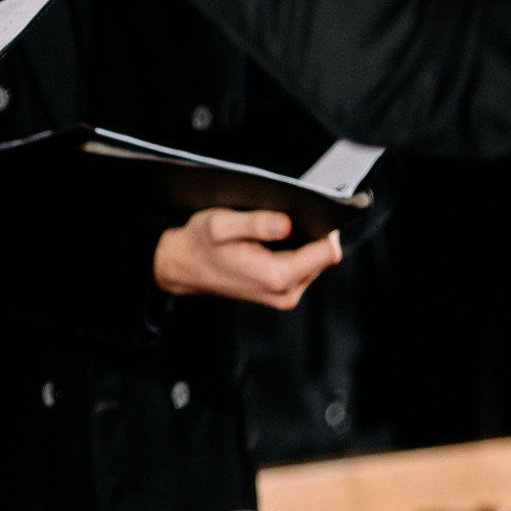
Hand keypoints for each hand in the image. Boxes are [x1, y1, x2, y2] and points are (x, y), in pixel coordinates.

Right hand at [153, 210, 342, 310]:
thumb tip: (288, 223)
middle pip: (323, 257)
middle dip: (310, 235)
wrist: (183, 267)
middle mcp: (286, 293)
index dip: (323, 228)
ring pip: (315, 263)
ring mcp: (285, 297)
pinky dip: (294, 254)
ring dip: (301, 244)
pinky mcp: (282, 295)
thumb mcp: (220, 224)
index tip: (305, 213)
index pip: (327, 252)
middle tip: (281, 220)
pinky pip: (303, 270)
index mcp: (276, 276)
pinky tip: (270, 245)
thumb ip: (256, 223)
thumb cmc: (200, 243)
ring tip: (271, 233)